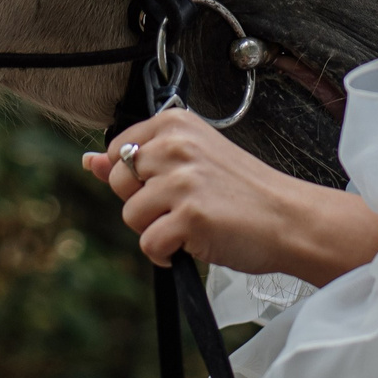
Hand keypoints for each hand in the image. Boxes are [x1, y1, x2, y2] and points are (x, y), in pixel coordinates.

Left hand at [82, 108, 377, 283]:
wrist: (287, 217)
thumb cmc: (241, 191)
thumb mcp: (190, 161)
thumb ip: (137, 160)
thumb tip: (89, 162)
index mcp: (174, 123)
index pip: (118, 150)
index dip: (138, 177)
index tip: (171, 183)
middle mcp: (175, 145)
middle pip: (120, 183)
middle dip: (144, 203)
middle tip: (185, 205)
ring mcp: (182, 181)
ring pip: (131, 216)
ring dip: (156, 230)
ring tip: (193, 223)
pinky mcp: (189, 216)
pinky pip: (149, 244)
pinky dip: (165, 254)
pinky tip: (192, 244)